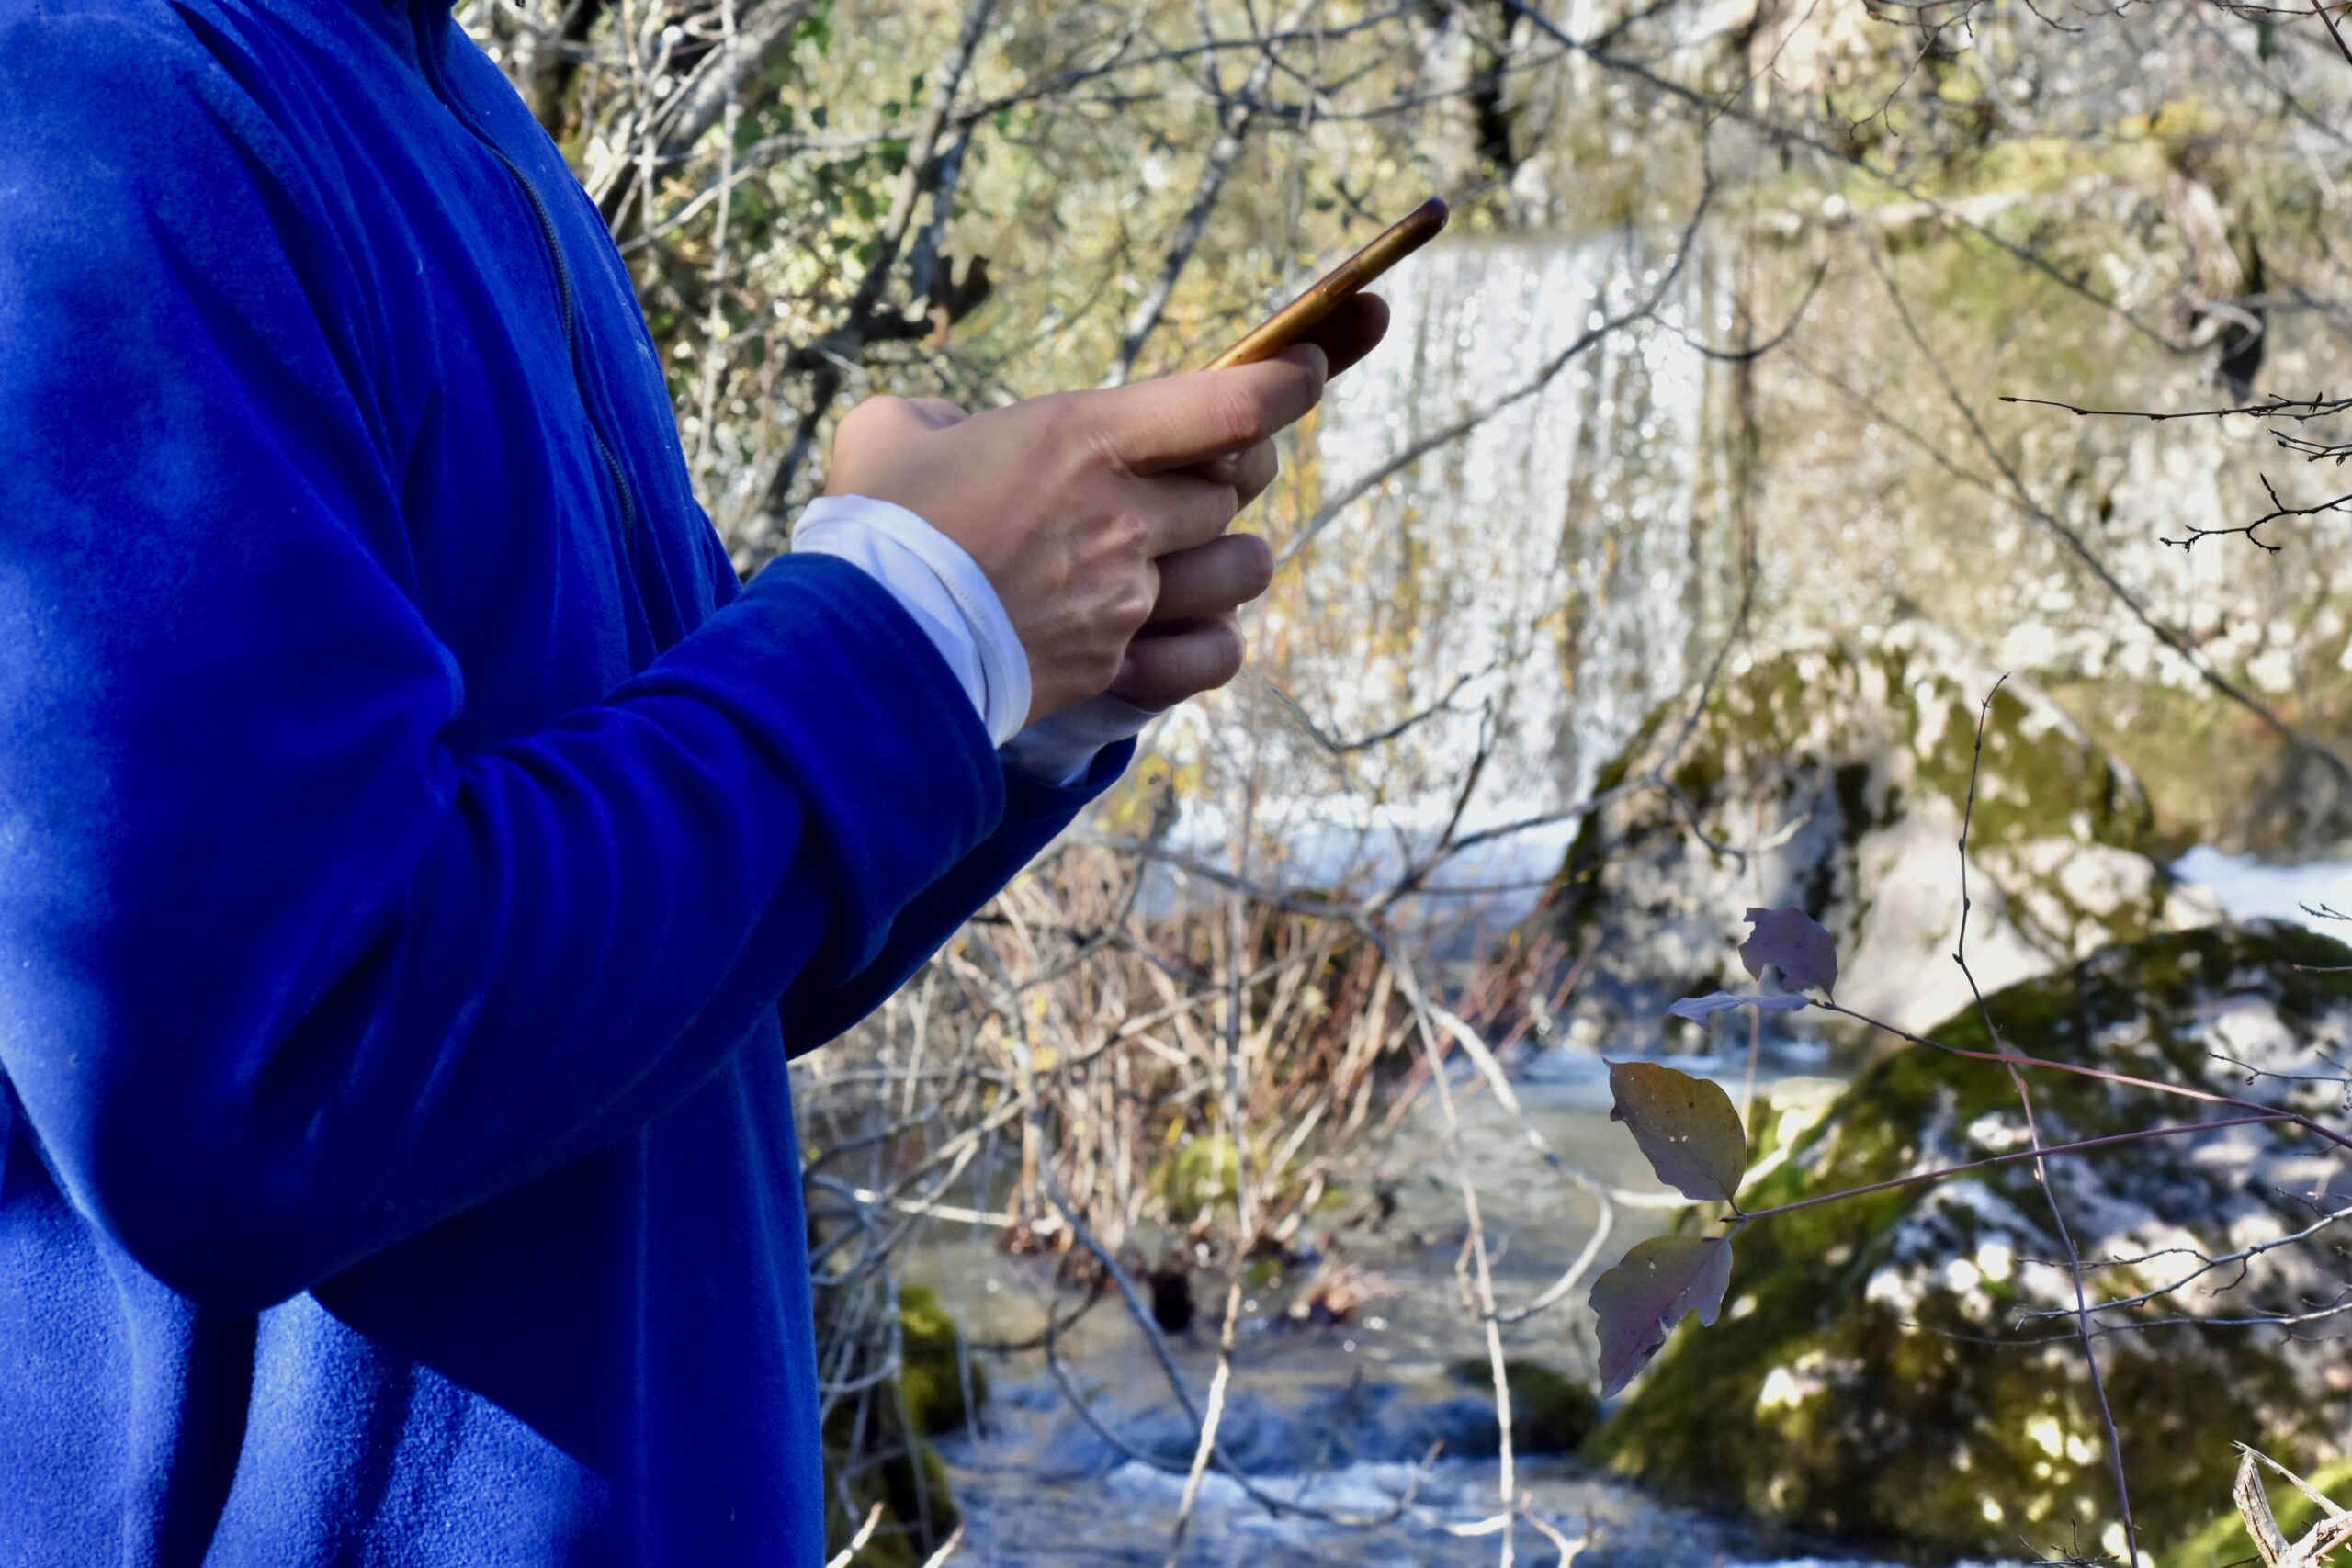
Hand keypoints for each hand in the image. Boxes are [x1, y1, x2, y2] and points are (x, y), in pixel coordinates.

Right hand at [824, 295, 1389, 723]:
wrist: (857, 652)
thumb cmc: (871, 530)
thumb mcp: (892, 432)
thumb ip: (942, 417)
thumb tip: (953, 432)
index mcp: (1082, 441)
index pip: (1230, 402)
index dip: (1289, 379)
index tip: (1310, 364)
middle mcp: (1122, 519)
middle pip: (1239, 483)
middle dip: (1232, 468)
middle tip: (1196, 469)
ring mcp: (1126, 600)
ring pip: (1244, 568)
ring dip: (1228, 555)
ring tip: (1188, 553)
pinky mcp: (1115, 669)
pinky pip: (1216, 655)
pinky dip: (1214, 640)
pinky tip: (1185, 626)